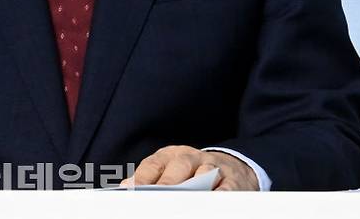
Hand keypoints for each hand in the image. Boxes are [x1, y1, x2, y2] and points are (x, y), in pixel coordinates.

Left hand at [121, 145, 258, 190]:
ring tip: (183, 202)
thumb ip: (150, 180)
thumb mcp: (170, 172)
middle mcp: (192, 157)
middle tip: (157, 197)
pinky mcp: (233, 180)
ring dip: (195, 186)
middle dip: (168, 182)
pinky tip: (212, 204)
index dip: (142, 177)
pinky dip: (220, 195)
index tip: (130, 191)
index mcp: (171, 155)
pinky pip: (227, 187)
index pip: (154, 163)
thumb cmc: (191, 174)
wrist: (231, 166)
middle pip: (179, 164)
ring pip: (205, 172)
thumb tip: (126, 187)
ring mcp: (214, 166)